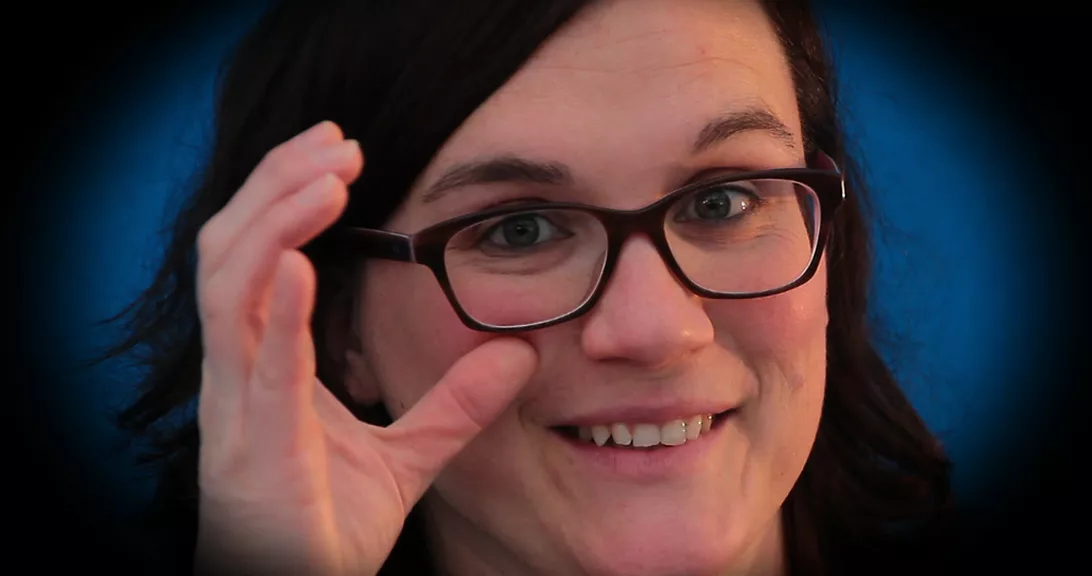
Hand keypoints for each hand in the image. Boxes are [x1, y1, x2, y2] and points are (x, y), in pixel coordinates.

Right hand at [193, 121, 537, 574]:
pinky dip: (277, 315)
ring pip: (229, 291)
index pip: (257, 257)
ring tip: (324, 175)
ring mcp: (236, 412)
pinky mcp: (254, 454)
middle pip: (231, 252)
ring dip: (273, 224)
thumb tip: (521, 357)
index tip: (339, 153)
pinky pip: (259, 373)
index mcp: (265, 365)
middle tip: (334, 141)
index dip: (285, 197)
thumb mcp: (409, 453)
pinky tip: (301, 266)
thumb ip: (457, 403)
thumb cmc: (332, 527)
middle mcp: (237, 376)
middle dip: (275, 187)